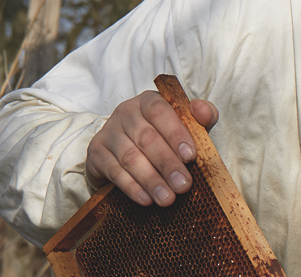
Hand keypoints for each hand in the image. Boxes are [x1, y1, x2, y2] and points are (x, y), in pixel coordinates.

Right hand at [85, 91, 218, 206]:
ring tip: (167, 198)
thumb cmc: (163, 134)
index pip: (160, 111)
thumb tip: (204, 111)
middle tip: (183, 185)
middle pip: (146, 138)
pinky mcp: (96, 153)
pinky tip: (146, 199)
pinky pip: (114, 172)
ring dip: (151, 180)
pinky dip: (131, 187)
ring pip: (130, 157)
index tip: (191, 157)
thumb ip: (200, 115)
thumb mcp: (184, 122)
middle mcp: (126, 112)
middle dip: (167, 164)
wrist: (123, 148)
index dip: (176, 133)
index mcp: (148, 100)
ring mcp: (108, 132)